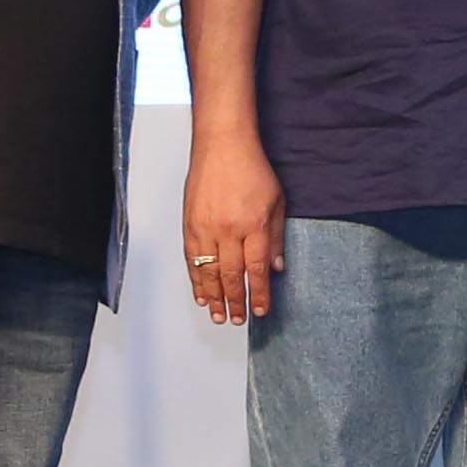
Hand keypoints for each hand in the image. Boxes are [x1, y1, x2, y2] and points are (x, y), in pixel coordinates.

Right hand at [183, 135, 288, 325]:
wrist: (222, 146)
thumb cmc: (252, 170)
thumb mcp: (277, 201)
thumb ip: (276, 237)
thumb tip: (276, 268)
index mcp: (254, 224)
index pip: (257, 268)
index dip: (259, 293)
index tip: (261, 310)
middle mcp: (229, 230)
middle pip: (231, 276)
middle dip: (236, 302)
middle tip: (239, 320)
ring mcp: (206, 228)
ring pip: (208, 272)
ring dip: (214, 298)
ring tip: (219, 316)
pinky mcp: (190, 225)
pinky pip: (192, 260)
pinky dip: (196, 280)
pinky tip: (201, 295)